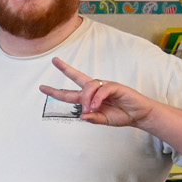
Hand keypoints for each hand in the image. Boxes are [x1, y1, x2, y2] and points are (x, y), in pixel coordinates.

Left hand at [39, 59, 158, 128]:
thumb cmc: (121, 115)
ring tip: (90, 109)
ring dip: (86, 99)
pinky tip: (96, 106)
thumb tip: (82, 116)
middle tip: (54, 61)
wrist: (138, 115)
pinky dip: (97, 98)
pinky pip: (102, 90)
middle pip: (78, 77)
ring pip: (89, 86)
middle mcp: (95, 89)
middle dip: (66, 69)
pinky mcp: (115, 86)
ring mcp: (105, 86)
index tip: (42, 87)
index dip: (56, 91)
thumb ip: (92, 118)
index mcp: (89, 97)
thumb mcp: (103, 120)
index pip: (70, 93)